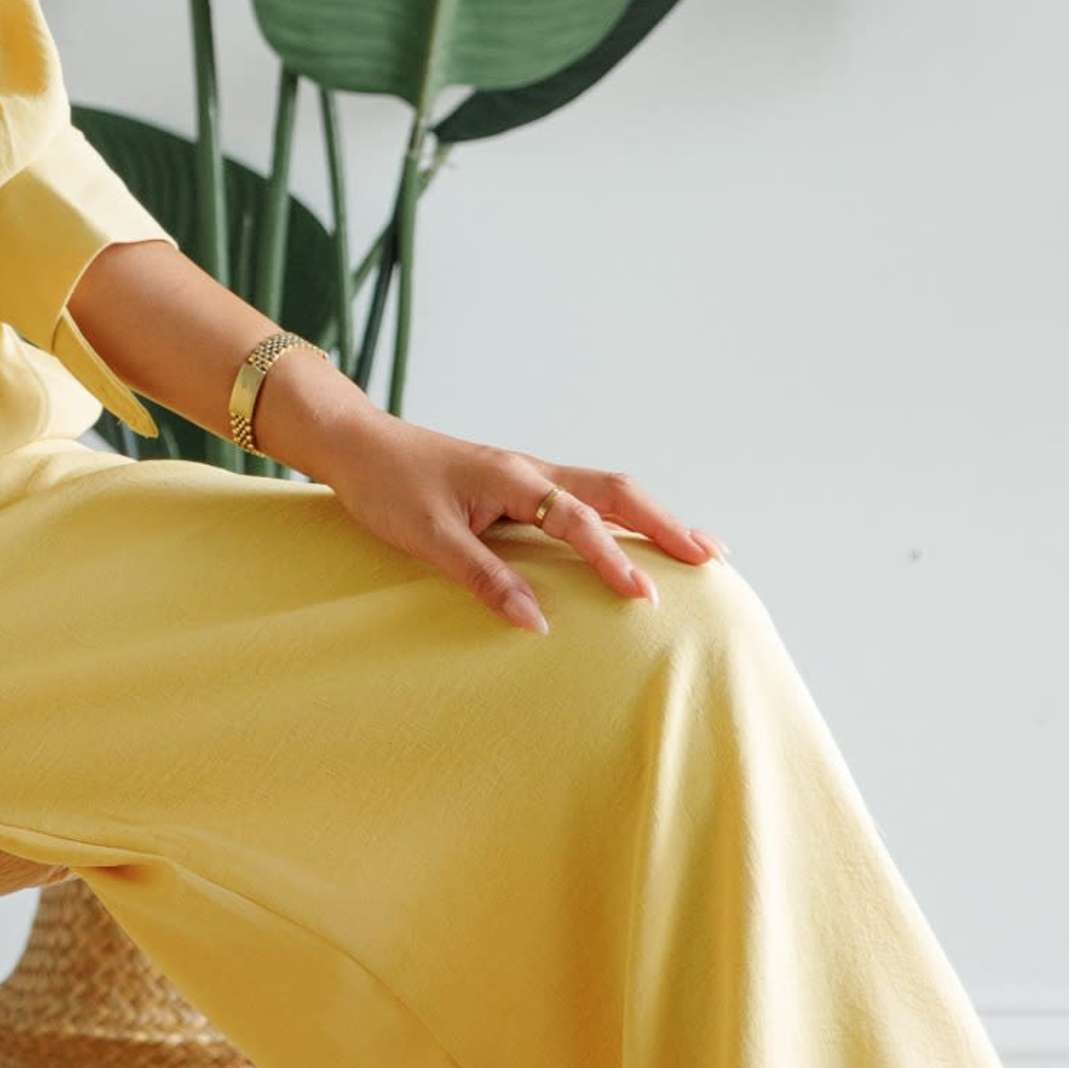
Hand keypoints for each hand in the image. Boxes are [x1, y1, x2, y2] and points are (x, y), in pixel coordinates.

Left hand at [266, 370, 716, 633]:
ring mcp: (528, 474)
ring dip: (652, 517)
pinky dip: (622, 516)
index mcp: (513, 479)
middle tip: (712, 559)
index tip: (644, 597)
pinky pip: (585, 498)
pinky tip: (635, 537)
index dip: (613, 560)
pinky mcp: (519, 485)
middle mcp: (531, 470)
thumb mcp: (427, 538)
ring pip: (606, 491)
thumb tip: (537, 624)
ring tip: (699, 547)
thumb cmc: (386, 486)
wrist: (356, 443)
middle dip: (665, 525)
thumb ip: (483, 578)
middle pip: (616, 491)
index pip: (578, 521)